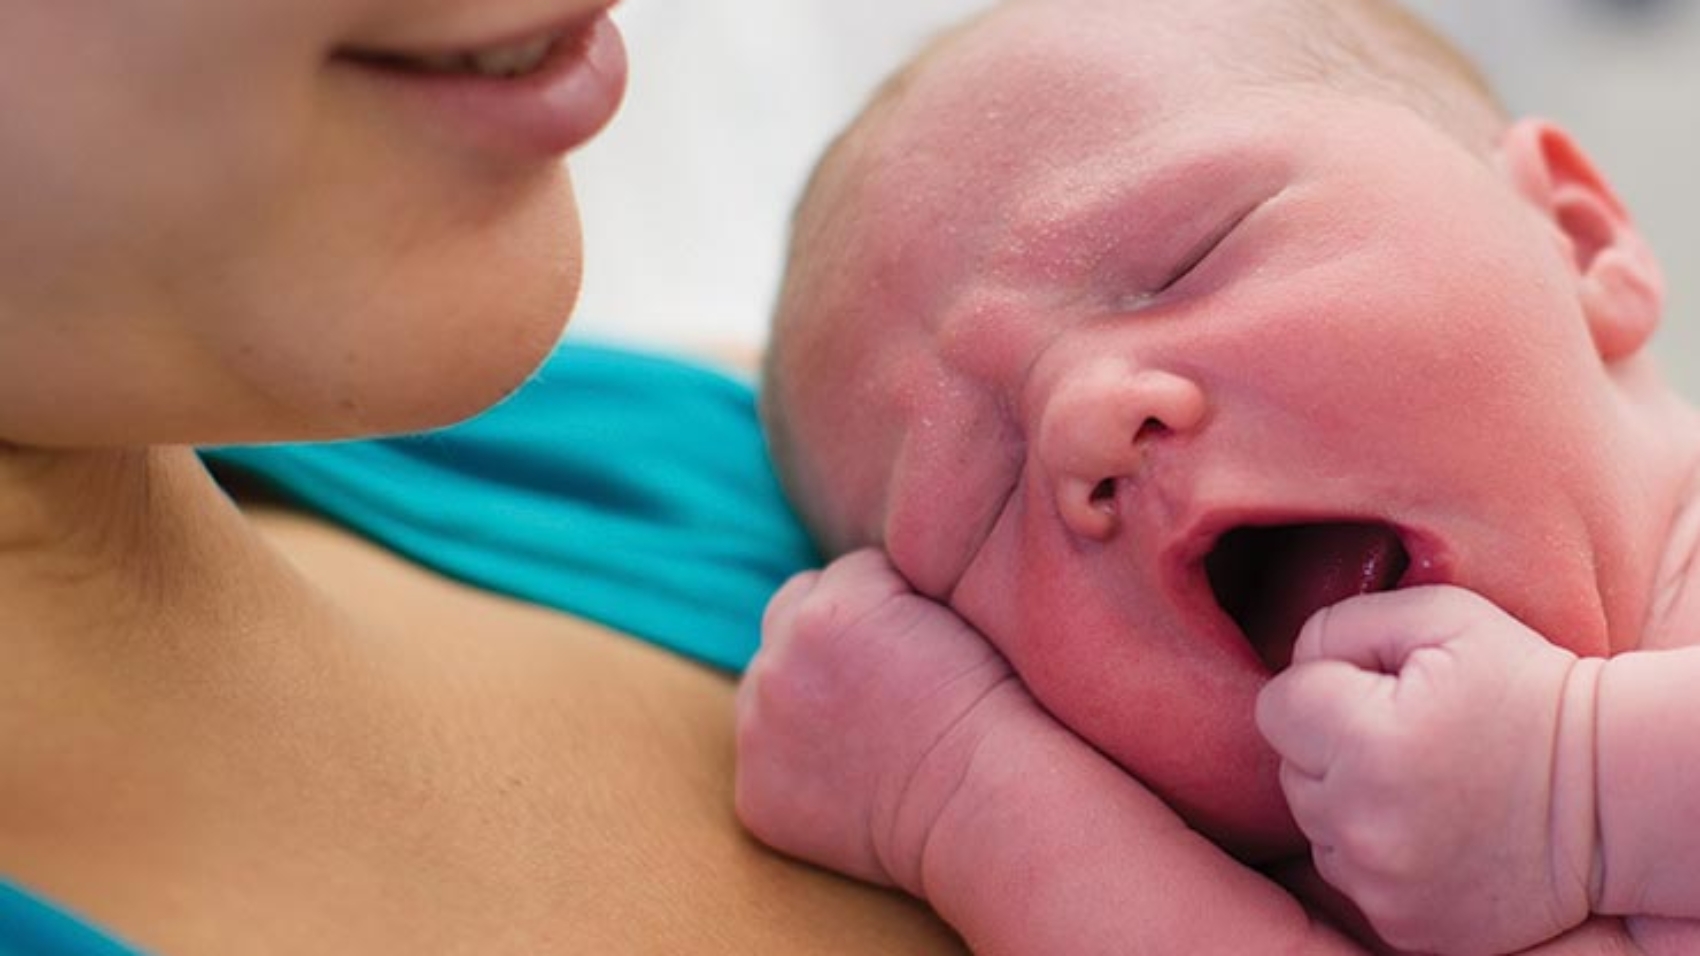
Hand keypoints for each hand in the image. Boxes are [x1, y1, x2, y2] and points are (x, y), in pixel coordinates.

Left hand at [734, 548, 1018, 894]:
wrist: (983, 802)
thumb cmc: (984, 705)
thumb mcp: (943, 608)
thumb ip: (881, 588)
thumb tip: (854, 586)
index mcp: (824, 610)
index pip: (844, 575)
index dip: (886, 604)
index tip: (917, 640)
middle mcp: (777, 665)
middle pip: (789, 616)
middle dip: (827, 636)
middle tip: (880, 679)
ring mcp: (758, 732)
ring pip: (769, 683)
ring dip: (803, 693)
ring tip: (867, 729)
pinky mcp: (755, 792)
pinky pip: (766, 756)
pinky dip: (797, 763)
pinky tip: (852, 777)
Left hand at [1256, 586, 1601, 955]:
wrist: (1609, 799)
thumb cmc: (1524, 692)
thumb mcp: (1441, 618)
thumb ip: (1341, 625)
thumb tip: (1294, 660)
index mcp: (1369, 740)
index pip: (1276, 705)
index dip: (1322, 688)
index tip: (1377, 692)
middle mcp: (1365, 822)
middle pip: (1290, 768)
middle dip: (1332, 746)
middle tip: (1409, 737)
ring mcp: (1382, 884)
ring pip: (1315, 824)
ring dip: (1350, 800)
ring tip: (1423, 783)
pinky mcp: (1400, 926)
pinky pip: (1348, 874)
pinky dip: (1375, 851)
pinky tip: (1431, 829)